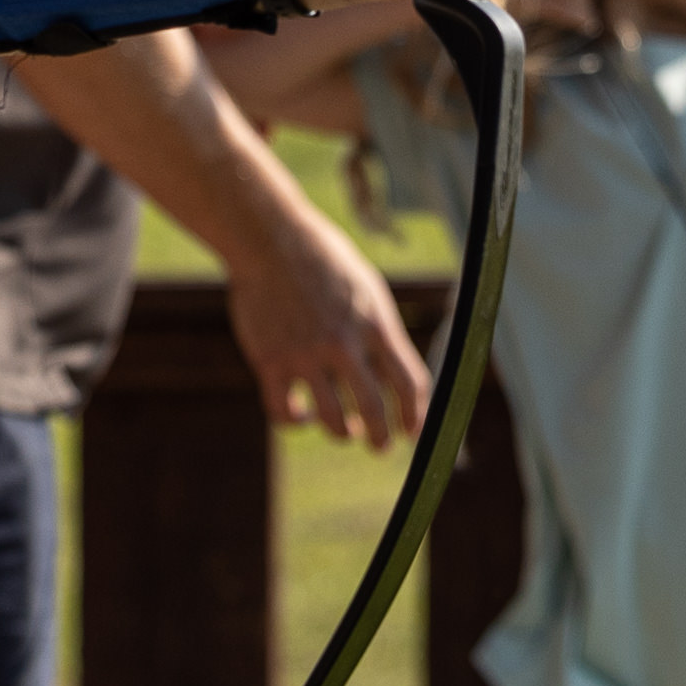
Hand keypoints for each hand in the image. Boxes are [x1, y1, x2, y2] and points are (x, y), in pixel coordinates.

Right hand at [222, 204, 425, 446]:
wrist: (269, 239)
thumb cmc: (322, 261)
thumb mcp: (365, 288)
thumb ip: (381, 331)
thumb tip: (397, 376)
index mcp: (375, 322)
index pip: (409, 381)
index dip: (416, 414)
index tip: (414, 430)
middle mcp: (343, 342)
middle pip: (374, 409)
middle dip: (381, 438)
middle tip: (381, 446)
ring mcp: (306, 354)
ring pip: (332, 420)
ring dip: (342, 433)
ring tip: (344, 431)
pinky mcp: (270, 361)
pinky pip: (285, 412)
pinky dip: (296, 420)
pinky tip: (301, 413)